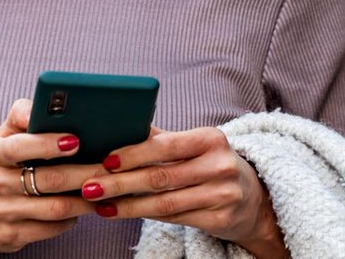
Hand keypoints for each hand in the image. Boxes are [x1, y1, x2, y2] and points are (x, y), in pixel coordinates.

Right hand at [0, 98, 101, 257]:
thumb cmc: (2, 167)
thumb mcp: (5, 138)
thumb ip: (22, 115)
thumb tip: (46, 103)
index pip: (19, 146)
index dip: (48, 143)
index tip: (76, 141)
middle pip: (49, 179)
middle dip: (86, 173)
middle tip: (111, 167)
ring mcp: (2, 212)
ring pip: (56, 207)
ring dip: (87, 199)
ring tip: (106, 188)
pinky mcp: (12, 235)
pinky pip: (53, 227)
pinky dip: (74, 218)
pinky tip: (86, 207)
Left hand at [81, 126, 286, 257]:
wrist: (254, 198)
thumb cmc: (213, 166)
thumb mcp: (196, 146)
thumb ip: (162, 139)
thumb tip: (120, 126)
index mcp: (212, 139)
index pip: (167, 146)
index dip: (134, 153)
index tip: (105, 160)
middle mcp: (220, 165)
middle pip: (161, 177)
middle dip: (120, 183)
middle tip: (90, 187)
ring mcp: (222, 194)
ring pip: (164, 203)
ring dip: (127, 205)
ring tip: (101, 204)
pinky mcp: (220, 219)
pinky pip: (174, 219)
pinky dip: (145, 216)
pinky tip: (124, 213)